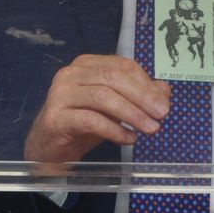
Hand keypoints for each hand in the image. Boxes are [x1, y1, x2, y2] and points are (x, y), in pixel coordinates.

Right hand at [23, 54, 168, 167]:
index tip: (164, 103)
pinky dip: (114, 129)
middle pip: (113, 78)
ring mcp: (61, 94)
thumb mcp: (114, 109)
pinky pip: (90, 120)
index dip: (146, 83)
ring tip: (151, 129)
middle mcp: (71, 74)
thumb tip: (164, 90)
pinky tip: (128, 139)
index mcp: (86, 65)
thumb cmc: (81, 124)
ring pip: (103, 97)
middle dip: (142, 97)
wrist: (48, 147)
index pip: (122, 66)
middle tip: (162, 115)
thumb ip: (137, 96)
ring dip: (132, 113)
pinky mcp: (56, 117)